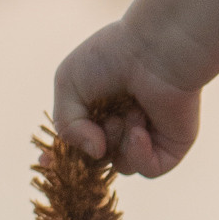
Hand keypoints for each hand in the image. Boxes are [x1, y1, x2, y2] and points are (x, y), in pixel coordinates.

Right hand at [53, 23, 201, 177]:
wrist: (155, 50)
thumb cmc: (111, 57)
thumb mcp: (68, 84)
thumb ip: (66, 124)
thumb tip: (96, 152)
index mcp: (98, 109)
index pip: (77, 144)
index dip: (61, 157)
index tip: (46, 162)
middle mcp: (123, 124)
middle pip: (98, 159)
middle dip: (92, 146)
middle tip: (103, 121)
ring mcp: (149, 136)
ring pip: (122, 164)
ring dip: (117, 141)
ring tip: (128, 111)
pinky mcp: (172, 144)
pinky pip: (150, 169)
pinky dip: (139, 154)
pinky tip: (140, 129)